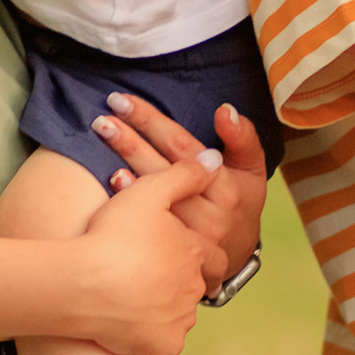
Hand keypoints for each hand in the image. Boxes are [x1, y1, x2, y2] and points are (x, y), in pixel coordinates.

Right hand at [70, 157, 217, 354]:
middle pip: (195, 287)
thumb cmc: (112, 234)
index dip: (197, 254)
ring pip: (179, 314)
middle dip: (180, 282)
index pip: (213, 256)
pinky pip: (163, 341)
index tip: (180, 255)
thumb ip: (184, 175)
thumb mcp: (148, 192)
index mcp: (196, 252)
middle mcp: (195, 288)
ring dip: (166, 307)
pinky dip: (152, 333)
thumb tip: (215, 161)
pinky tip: (130, 321)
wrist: (82, 283)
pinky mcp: (163, 345)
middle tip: (154, 276)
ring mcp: (180, 320)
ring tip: (136, 296)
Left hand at [94, 90, 268, 294]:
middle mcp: (208, 211)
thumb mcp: (252, 168)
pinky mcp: (173, 254)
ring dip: (125, 163)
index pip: (181, 145)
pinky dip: (129, 200)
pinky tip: (114, 179)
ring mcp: (189, 236)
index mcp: (225, 185)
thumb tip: (225, 111)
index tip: (123, 101)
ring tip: (103, 138)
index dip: (151, 121)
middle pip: (161, 167)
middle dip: (130, 138)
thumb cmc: (240, 199)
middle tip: (102, 119)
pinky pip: (147, 223)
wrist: (234, 253)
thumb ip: (243, 138)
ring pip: (153, 195)